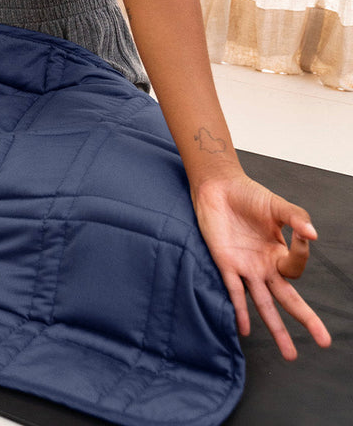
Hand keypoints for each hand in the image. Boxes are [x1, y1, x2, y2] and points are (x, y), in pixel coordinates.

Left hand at [192, 171, 331, 359]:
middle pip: (288, 298)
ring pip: (264, 304)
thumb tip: (314, 234)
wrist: (217, 187)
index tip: (304, 235)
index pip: (297, 267)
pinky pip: (234, 292)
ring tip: (290, 354)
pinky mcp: (225, 264)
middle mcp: (264, 266)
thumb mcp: (276, 205)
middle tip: (324, 342)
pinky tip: (244, 329)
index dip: (303, 254)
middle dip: (306, 319)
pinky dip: (240, 310)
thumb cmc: (248, 195)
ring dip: (276, 328)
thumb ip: (296, 217)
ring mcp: (246, 268)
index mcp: (278, 252)